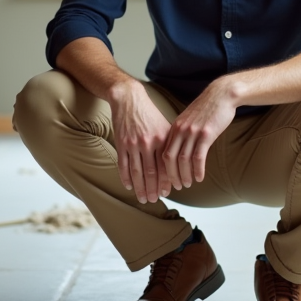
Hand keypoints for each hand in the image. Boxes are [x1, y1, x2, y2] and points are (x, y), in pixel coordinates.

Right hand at [108, 81, 172, 203]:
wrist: (129, 99)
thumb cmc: (150, 114)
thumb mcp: (165, 126)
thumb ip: (171, 144)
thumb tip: (179, 164)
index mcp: (161, 139)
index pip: (165, 166)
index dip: (167, 181)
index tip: (168, 192)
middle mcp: (148, 143)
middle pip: (151, 173)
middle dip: (153, 189)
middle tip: (154, 200)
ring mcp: (133, 144)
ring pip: (137, 172)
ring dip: (140, 188)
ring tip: (142, 198)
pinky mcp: (121, 144)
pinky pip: (123, 165)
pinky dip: (126, 178)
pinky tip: (129, 186)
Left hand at [163, 79, 239, 189]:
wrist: (221, 94)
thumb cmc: (207, 108)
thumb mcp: (189, 119)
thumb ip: (182, 133)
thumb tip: (180, 149)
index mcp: (174, 127)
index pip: (163, 151)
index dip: (163, 168)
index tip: (166, 179)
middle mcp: (180, 130)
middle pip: (169, 158)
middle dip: (170, 175)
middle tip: (175, 187)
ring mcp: (192, 132)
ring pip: (183, 160)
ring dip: (184, 175)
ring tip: (187, 184)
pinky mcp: (206, 134)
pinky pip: (198, 157)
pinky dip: (197, 170)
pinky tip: (199, 178)